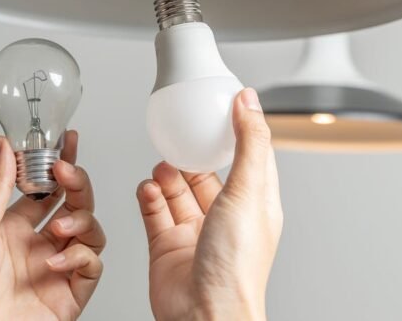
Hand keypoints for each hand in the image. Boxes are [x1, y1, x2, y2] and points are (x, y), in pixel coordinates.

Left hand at [0, 131, 104, 320]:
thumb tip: (4, 146)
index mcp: (14, 228)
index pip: (48, 189)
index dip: (61, 164)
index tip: (69, 141)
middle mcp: (38, 246)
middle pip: (76, 205)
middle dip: (78, 185)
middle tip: (68, 172)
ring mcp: (55, 270)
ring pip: (91, 232)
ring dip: (81, 222)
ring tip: (58, 229)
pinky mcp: (68, 296)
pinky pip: (92, 267)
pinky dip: (81, 258)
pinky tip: (56, 262)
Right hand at [137, 88, 282, 320]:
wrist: (204, 314)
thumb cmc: (236, 266)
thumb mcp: (249, 191)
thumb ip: (250, 143)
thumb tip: (250, 102)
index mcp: (254, 204)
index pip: (249, 159)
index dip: (236, 133)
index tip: (221, 109)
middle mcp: (225, 217)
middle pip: (206, 174)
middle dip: (191, 157)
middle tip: (178, 141)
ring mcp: (195, 233)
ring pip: (177, 192)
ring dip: (167, 176)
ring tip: (162, 168)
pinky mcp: (167, 246)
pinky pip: (154, 212)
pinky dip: (149, 197)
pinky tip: (148, 189)